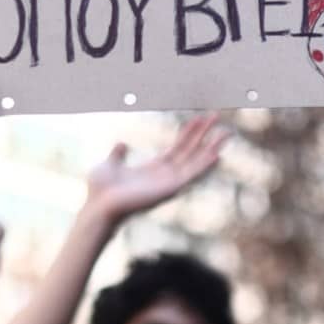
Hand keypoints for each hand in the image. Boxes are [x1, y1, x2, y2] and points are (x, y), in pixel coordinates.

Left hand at [83, 113, 227, 223]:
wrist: (98, 206)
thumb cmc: (101, 191)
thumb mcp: (110, 164)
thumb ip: (118, 155)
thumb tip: (121, 143)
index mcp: (153, 169)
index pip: (177, 148)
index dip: (189, 132)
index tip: (199, 118)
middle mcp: (165, 176)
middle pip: (190, 151)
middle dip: (204, 134)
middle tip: (217, 117)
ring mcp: (168, 183)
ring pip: (195, 162)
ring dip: (211, 147)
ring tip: (226, 133)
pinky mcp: (169, 190)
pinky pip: (191, 175)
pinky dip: (204, 165)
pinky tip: (217, 154)